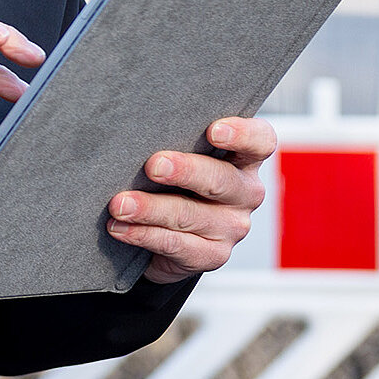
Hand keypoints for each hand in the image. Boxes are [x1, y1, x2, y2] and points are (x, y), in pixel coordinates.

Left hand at [106, 116, 276, 283]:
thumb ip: (172, 136)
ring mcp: (232, 227)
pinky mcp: (212, 255)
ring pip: (189, 215)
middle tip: (153, 166)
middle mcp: (245, 192)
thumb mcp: (179, 151)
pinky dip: (143, 234)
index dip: (242, 134)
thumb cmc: (173, 176)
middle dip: (184, 171)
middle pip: (221, 179)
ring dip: (149, 208)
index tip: (213, 131)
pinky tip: (120, 227)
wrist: (168, 228)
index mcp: (243, 158)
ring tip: (119, 204)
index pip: (259, 141)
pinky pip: (176, 245)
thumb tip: (134, 123)